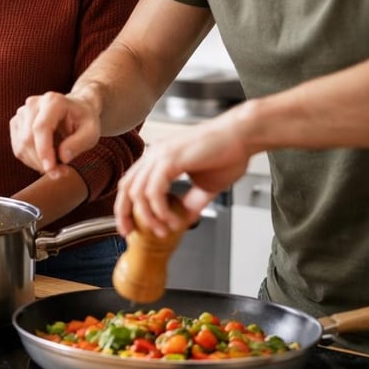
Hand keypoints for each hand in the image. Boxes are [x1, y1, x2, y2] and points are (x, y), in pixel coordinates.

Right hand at [10, 92, 100, 178]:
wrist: (76, 109)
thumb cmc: (84, 120)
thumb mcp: (91, 132)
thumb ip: (79, 143)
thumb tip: (63, 158)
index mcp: (53, 101)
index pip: (41, 127)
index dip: (43, 151)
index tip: (51, 170)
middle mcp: (33, 103)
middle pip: (27, 139)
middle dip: (41, 162)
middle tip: (60, 173)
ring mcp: (22, 112)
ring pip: (20, 146)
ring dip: (36, 163)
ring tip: (56, 167)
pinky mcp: (16, 123)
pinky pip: (18, 148)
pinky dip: (30, 160)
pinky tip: (46, 160)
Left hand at [114, 114, 252, 238]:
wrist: (244, 135)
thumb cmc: (229, 153)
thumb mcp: (205, 185)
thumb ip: (191, 202)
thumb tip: (184, 220)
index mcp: (159, 157)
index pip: (131, 184)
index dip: (126, 207)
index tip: (130, 226)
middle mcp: (155, 154)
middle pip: (126, 188)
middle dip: (125, 214)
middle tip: (132, 233)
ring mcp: (160, 155)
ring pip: (138, 192)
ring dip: (148, 217)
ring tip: (163, 230)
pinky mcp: (170, 159)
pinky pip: (154, 191)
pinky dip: (160, 210)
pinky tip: (172, 219)